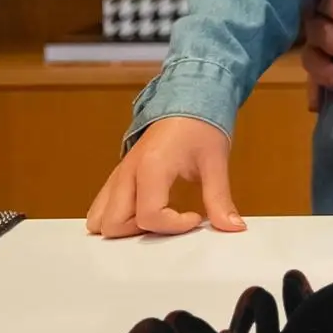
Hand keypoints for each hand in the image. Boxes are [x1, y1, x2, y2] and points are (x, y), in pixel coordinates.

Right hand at [85, 117, 242, 238]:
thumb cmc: (199, 126)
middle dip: (142, 232)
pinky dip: (117, 218)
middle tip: (170, 221)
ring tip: (156, 220)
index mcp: (151, 167)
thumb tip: (233, 227)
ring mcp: (118, 175)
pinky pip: (102, 207)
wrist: (186, 99)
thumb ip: (220, 198)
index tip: (195, 217)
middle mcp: (127, 173)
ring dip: (124, 228)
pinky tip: (145, 213)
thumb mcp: (215, 163)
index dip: (174, 225)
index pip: (149, 216)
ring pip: (99, 218)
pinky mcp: (117, 176)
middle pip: (113, 224)